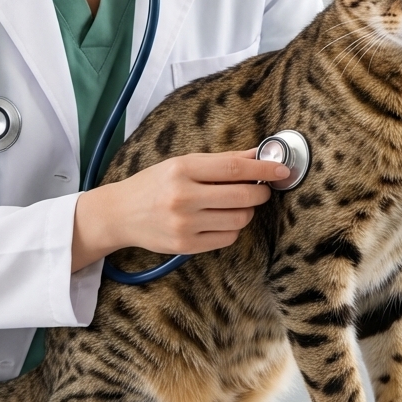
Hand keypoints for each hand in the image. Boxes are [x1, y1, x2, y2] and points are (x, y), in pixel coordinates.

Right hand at [71, 150, 289, 271]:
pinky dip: (233, 228)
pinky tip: (222, 220)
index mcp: (182, 169)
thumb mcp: (182, 164)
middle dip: (260, 192)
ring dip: (247, 211)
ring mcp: (184, 224)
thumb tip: (257, 155)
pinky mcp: (185, 246)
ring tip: (238, 205)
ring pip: (239, 219)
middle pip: (241, 195)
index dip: (263, 169)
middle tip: (261, 189)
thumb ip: (221, 160)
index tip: (281, 169)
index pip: (233, 168)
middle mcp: (183, 197)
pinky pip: (227, 238)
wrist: (121, 214)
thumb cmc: (154, 184)